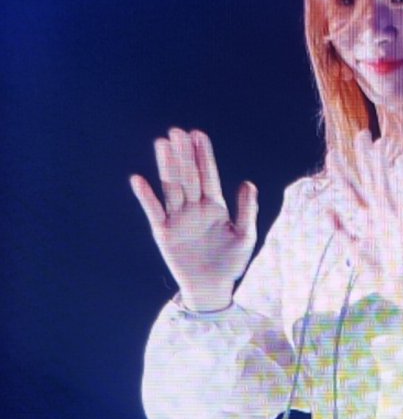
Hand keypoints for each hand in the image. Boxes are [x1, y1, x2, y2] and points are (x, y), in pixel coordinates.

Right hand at [130, 128, 257, 309]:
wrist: (211, 287)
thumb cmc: (230, 262)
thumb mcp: (245, 237)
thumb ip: (247, 211)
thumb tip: (248, 183)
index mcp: (214, 206)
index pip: (207, 175)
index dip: (202, 155)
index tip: (198, 134)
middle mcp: (194, 208)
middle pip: (187, 176)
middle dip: (183, 154)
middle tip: (177, 131)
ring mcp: (178, 218)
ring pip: (171, 187)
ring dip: (166, 166)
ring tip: (162, 144)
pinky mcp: (164, 232)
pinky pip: (154, 211)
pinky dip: (146, 197)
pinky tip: (139, 180)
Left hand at [325, 131, 402, 353]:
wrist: (400, 291)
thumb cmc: (380, 273)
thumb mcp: (353, 251)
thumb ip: (340, 231)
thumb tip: (327, 210)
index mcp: (366, 219)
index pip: (351, 191)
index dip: (341, 173)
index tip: (330, 154)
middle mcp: (379, 213)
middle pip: (368, 180)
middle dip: (363, 158)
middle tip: (359, 133)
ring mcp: (391, 217)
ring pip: (383, 185)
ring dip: (379, 163)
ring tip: (376, 141)